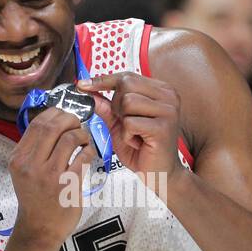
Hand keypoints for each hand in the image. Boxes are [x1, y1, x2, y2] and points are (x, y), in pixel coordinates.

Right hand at [6, 106, 97, 250]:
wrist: (39, 229)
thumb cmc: (34, 198)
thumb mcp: (23, 171)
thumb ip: (34, 149)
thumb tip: (54, 121)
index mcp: (18, 158)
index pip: (37, 124)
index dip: (54, 113)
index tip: (64, 115)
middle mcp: (31, 165)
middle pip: (53, 127)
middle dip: (70, 119)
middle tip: (77, 124)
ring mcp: (50, 175)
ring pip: (70, 139)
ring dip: (82, 134)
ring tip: (84, 140)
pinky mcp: (67, 186)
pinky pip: (83, 157)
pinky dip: (89, 150)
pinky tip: (88, 153)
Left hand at [78, 72, 184, 190]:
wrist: (159, 174)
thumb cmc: (142, 149)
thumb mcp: (119, 124)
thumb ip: (106, 106)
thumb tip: (87, 91)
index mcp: (160, 90)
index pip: (127, 76)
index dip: (103, 80)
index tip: (82, 84)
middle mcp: (168, 96)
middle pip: (126, 85)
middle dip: (117, 105)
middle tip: (126, 123)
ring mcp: (168, 110)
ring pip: (128, 102)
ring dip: (123, 122)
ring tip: (134, 134)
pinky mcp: (163, 127)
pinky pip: (131, 123)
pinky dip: (128, 136)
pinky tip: (138, 143)